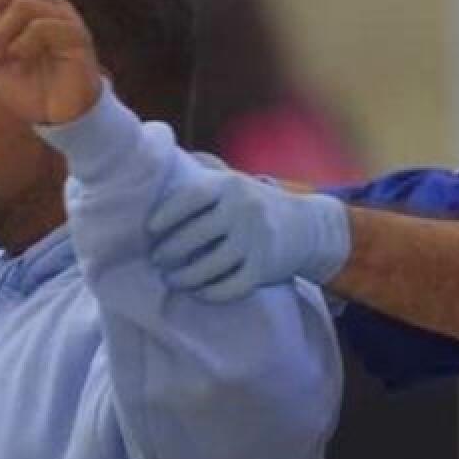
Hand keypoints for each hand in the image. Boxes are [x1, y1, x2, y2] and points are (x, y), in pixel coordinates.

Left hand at [0, 0, 105, 124]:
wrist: (59, 119)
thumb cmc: (30, 88)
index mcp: (35, 6)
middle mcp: (53, 7)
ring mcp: (67, 21)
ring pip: (25, 5)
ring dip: (0, 31)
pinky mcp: (78, 40)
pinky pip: (43, 27)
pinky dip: (20, 44)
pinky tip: (13, 61)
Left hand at [146, 168, 350, 301]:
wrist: (308, 226)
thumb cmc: (254, 204)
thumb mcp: (233, 183)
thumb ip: (202, 177)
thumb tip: (155, 166)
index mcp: (230, 186)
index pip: (189, 198)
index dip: (165, 215)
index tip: (150, 230)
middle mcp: (244, 209)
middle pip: (194, 236)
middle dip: (169, 252)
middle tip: (157, 260)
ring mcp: (256, 239)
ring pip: (209, 266)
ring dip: (184, 278)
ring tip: (172, 279)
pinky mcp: (265, 267)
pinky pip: (230, 287)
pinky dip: (210, 293)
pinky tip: (199, 292)